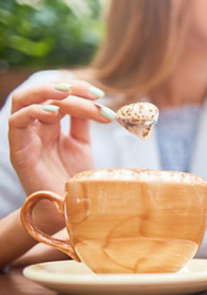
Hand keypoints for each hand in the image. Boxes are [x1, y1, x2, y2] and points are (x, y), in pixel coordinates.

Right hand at [8, 80, 113, 229]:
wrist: (68, 207)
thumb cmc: (73, 177)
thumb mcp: (82, 143)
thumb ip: (82, 121)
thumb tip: (93, 99)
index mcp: (50, 123)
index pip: (59, 95)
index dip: (79, 90)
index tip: (102, 96)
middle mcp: (36, 127)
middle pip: (41, 92)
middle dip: (67, 87)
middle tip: (92, 93)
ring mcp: (26, 137)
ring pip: (22, 100)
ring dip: (46, 91)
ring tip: (69, 93)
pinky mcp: (19, 152)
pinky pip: (16, 123)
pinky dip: (33, 111)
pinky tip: (55, 112)